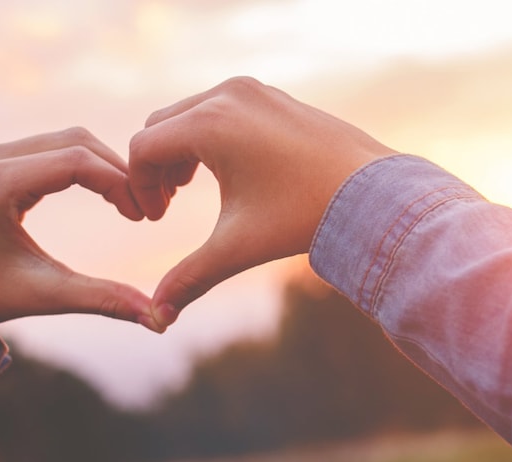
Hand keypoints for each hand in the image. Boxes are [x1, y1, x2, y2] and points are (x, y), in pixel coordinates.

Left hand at [0, 127, 154, 326]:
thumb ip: (104, 300)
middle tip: (144, 209)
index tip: (144, 216)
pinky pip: (54, 147)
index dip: (119, 183)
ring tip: (130, 203)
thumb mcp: (49, 295)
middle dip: (118, 172)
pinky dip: (86, 165)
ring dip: (105, 166)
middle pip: (76, 141)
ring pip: (69, 139)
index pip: (76, 161)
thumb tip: (158, 319)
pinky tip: (107, 194)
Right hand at [127, 77, 395, 330]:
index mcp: (210, 124)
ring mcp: (251, 90)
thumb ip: (189, 278)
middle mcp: (226, 96)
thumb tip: (157, 319)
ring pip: (188, 114)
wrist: (373, 195)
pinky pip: (219, 108)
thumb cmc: (304, 217)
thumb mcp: (238, 247)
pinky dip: (207, 135)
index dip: (138, 186)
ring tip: (188, 189)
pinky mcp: (270, 95)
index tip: (156, 219)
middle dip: (156, 166)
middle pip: (160, 126)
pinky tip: (222, 173)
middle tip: (167, 206)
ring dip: (179, 150)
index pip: (143, 148)